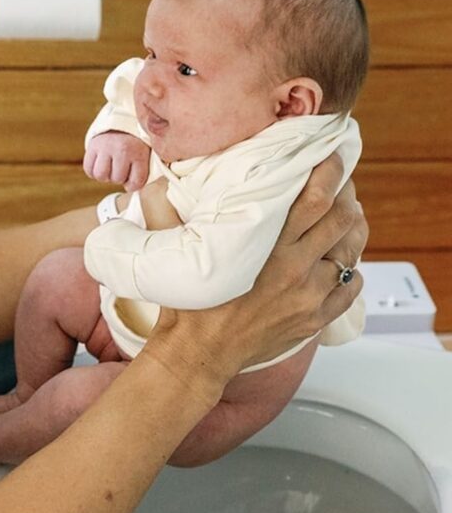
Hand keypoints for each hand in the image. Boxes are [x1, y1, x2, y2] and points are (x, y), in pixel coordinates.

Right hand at [84, 131, 150, 189]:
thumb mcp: (145, 155)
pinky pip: (88, 168)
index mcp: (139, 152)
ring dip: (105, 175)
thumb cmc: (135, 144)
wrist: (122, 121)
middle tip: (121, 168)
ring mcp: (106, 147)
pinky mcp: (93, 145)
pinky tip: (100, 165)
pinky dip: (93, 171)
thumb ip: (141, 173)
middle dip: (119, 177)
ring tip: (110, 167)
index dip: (133, 185)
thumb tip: (128, 189)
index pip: (136, 182)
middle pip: (117, 179)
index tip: (132, 179)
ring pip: (100, 175)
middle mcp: (122, 149)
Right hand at [143, 153, 366, 391]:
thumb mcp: (171, 250)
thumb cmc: (186, 306)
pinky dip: (352, 270)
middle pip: (340, 219)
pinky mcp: (314, 319)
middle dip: (345, 193)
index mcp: (264, 248)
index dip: (327, 173)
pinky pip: (351, 289)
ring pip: (351, 252)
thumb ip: (165, 211)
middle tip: (339, 180)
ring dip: (354, 228)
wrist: (197, 355)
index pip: (313, 199)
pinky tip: (343, 260)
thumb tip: (159, 182)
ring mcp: (309, 296)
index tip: (328, 156)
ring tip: (348, 214)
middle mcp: (294, 269)